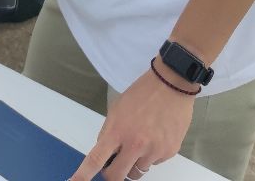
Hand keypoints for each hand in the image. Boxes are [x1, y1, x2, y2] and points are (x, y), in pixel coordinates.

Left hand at [70, 67, 195, 180]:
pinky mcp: (168, 152)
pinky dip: (151, 155)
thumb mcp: (117, 109)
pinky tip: (155, 136)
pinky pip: (154, 164)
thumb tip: (106, 154)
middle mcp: (135, 144)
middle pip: (116, 176)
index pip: (95, 159)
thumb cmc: (144, 92)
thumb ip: (109, 133)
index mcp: (118, 131)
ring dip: (134, 164)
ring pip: (137, 172)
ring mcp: (153, 150)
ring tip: (141, 142)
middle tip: (115, 164)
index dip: (83, 175)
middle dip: (113, 173)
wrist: (172, 84)